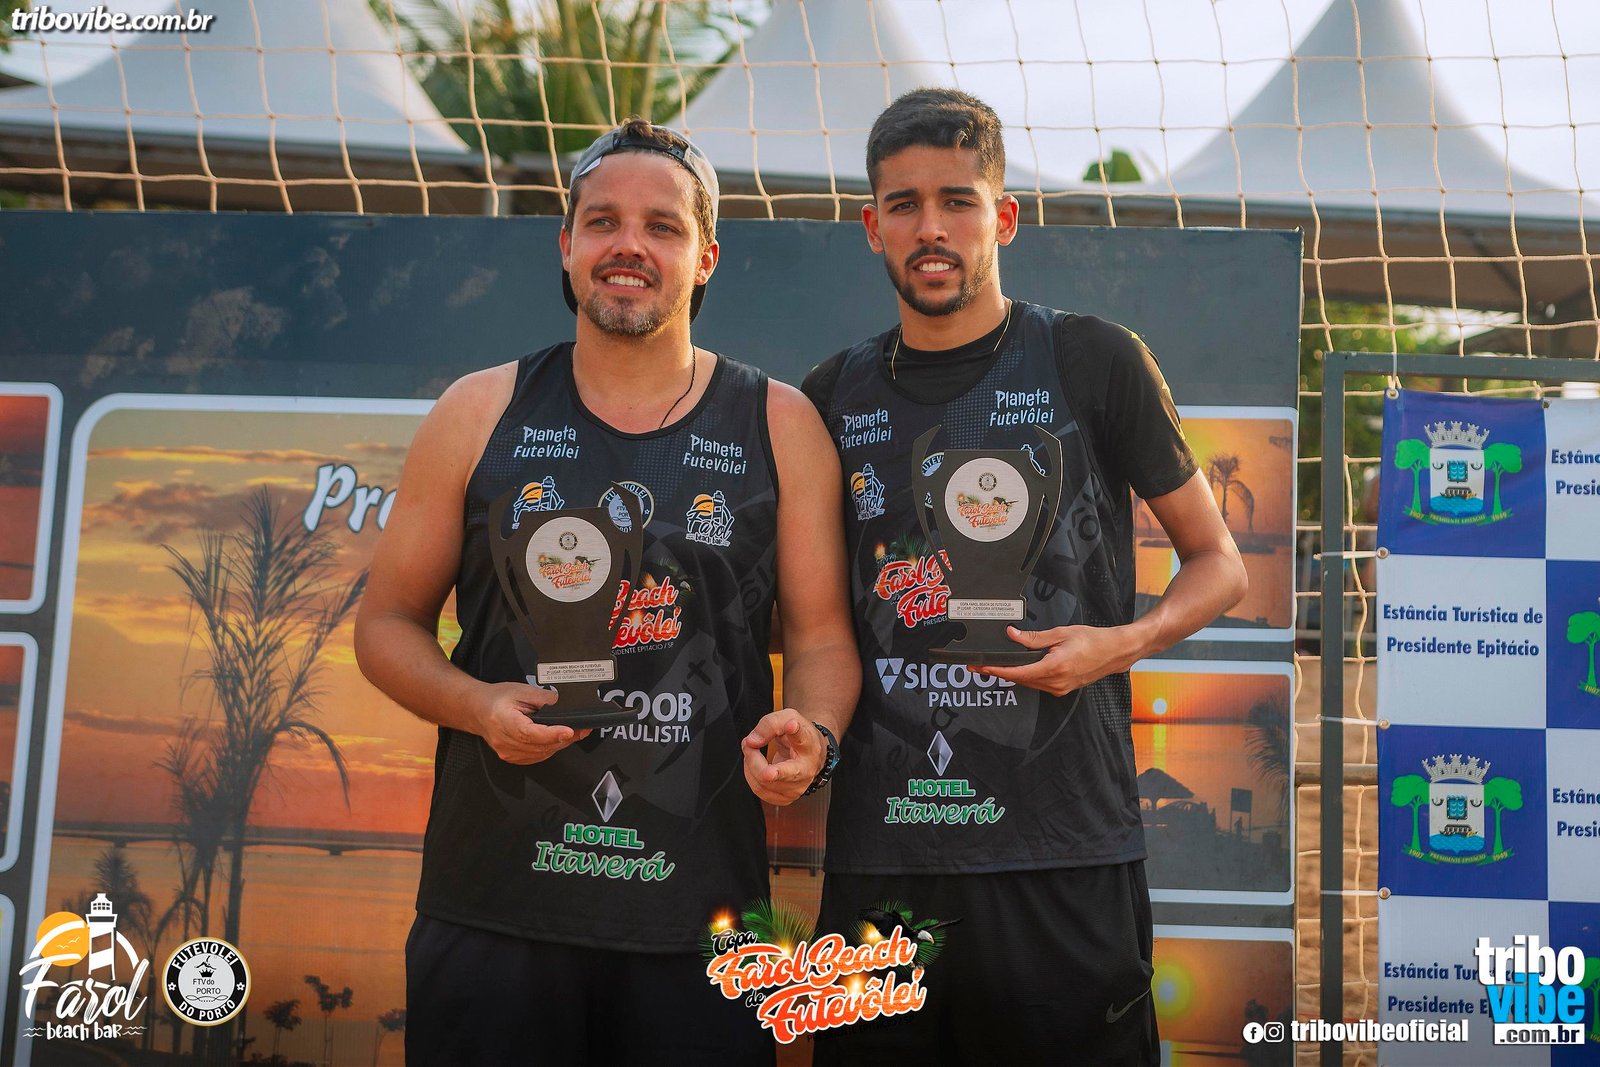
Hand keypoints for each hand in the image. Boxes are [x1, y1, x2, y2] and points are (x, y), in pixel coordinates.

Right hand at [475, 682, 590, 764]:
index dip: (552, 734)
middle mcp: (504, 741)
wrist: (480, 710)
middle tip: (582, 728)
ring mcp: (508, 753)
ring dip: (559, 744)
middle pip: (540, 746)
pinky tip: (556, 739)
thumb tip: (565, 705)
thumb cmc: (497, 699)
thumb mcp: (522, 691)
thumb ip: (545, 699)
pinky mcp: (513, 758)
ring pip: (541, 753)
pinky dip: (550, 749)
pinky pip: (537, 757)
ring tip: (572, 732)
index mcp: (504, 721)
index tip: (569, 731)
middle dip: (564, 738)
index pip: (530, 733)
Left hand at [742, 709, 822, 805]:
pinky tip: (755, 764)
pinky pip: (759, 790)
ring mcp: (797, 788)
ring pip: (763, 782)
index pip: (803, 739)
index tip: (791, 725)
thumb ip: (769, 725)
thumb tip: (752, 742)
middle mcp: (806, 770)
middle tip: (748, 744)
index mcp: (809, 745)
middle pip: (780, 773)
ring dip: (750, 763)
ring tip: (751, 749)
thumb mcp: (787, 718)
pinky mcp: (786, 798)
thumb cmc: (799, 735)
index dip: (795, 730)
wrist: (810, 754)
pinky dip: (751, 775)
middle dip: (759, 765)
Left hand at [974, 625, 1135, 696]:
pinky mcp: (1062, 689)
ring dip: (1011, 675)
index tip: (981, 666)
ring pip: (1028, 683)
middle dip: (999, 672)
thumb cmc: (1092, 640)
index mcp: (1055, 667)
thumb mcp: (1060, 633)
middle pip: (1020, 679)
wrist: (1114, 652)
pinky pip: (1038, 684)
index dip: (997, 670)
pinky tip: (1017, 669)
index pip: (1018, 672)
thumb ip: (1034, 638)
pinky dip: (1026, 677)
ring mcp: (1059, 688)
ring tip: (994, 666)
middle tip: (979, 665)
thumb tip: (1012, 635)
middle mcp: (1056, 682)